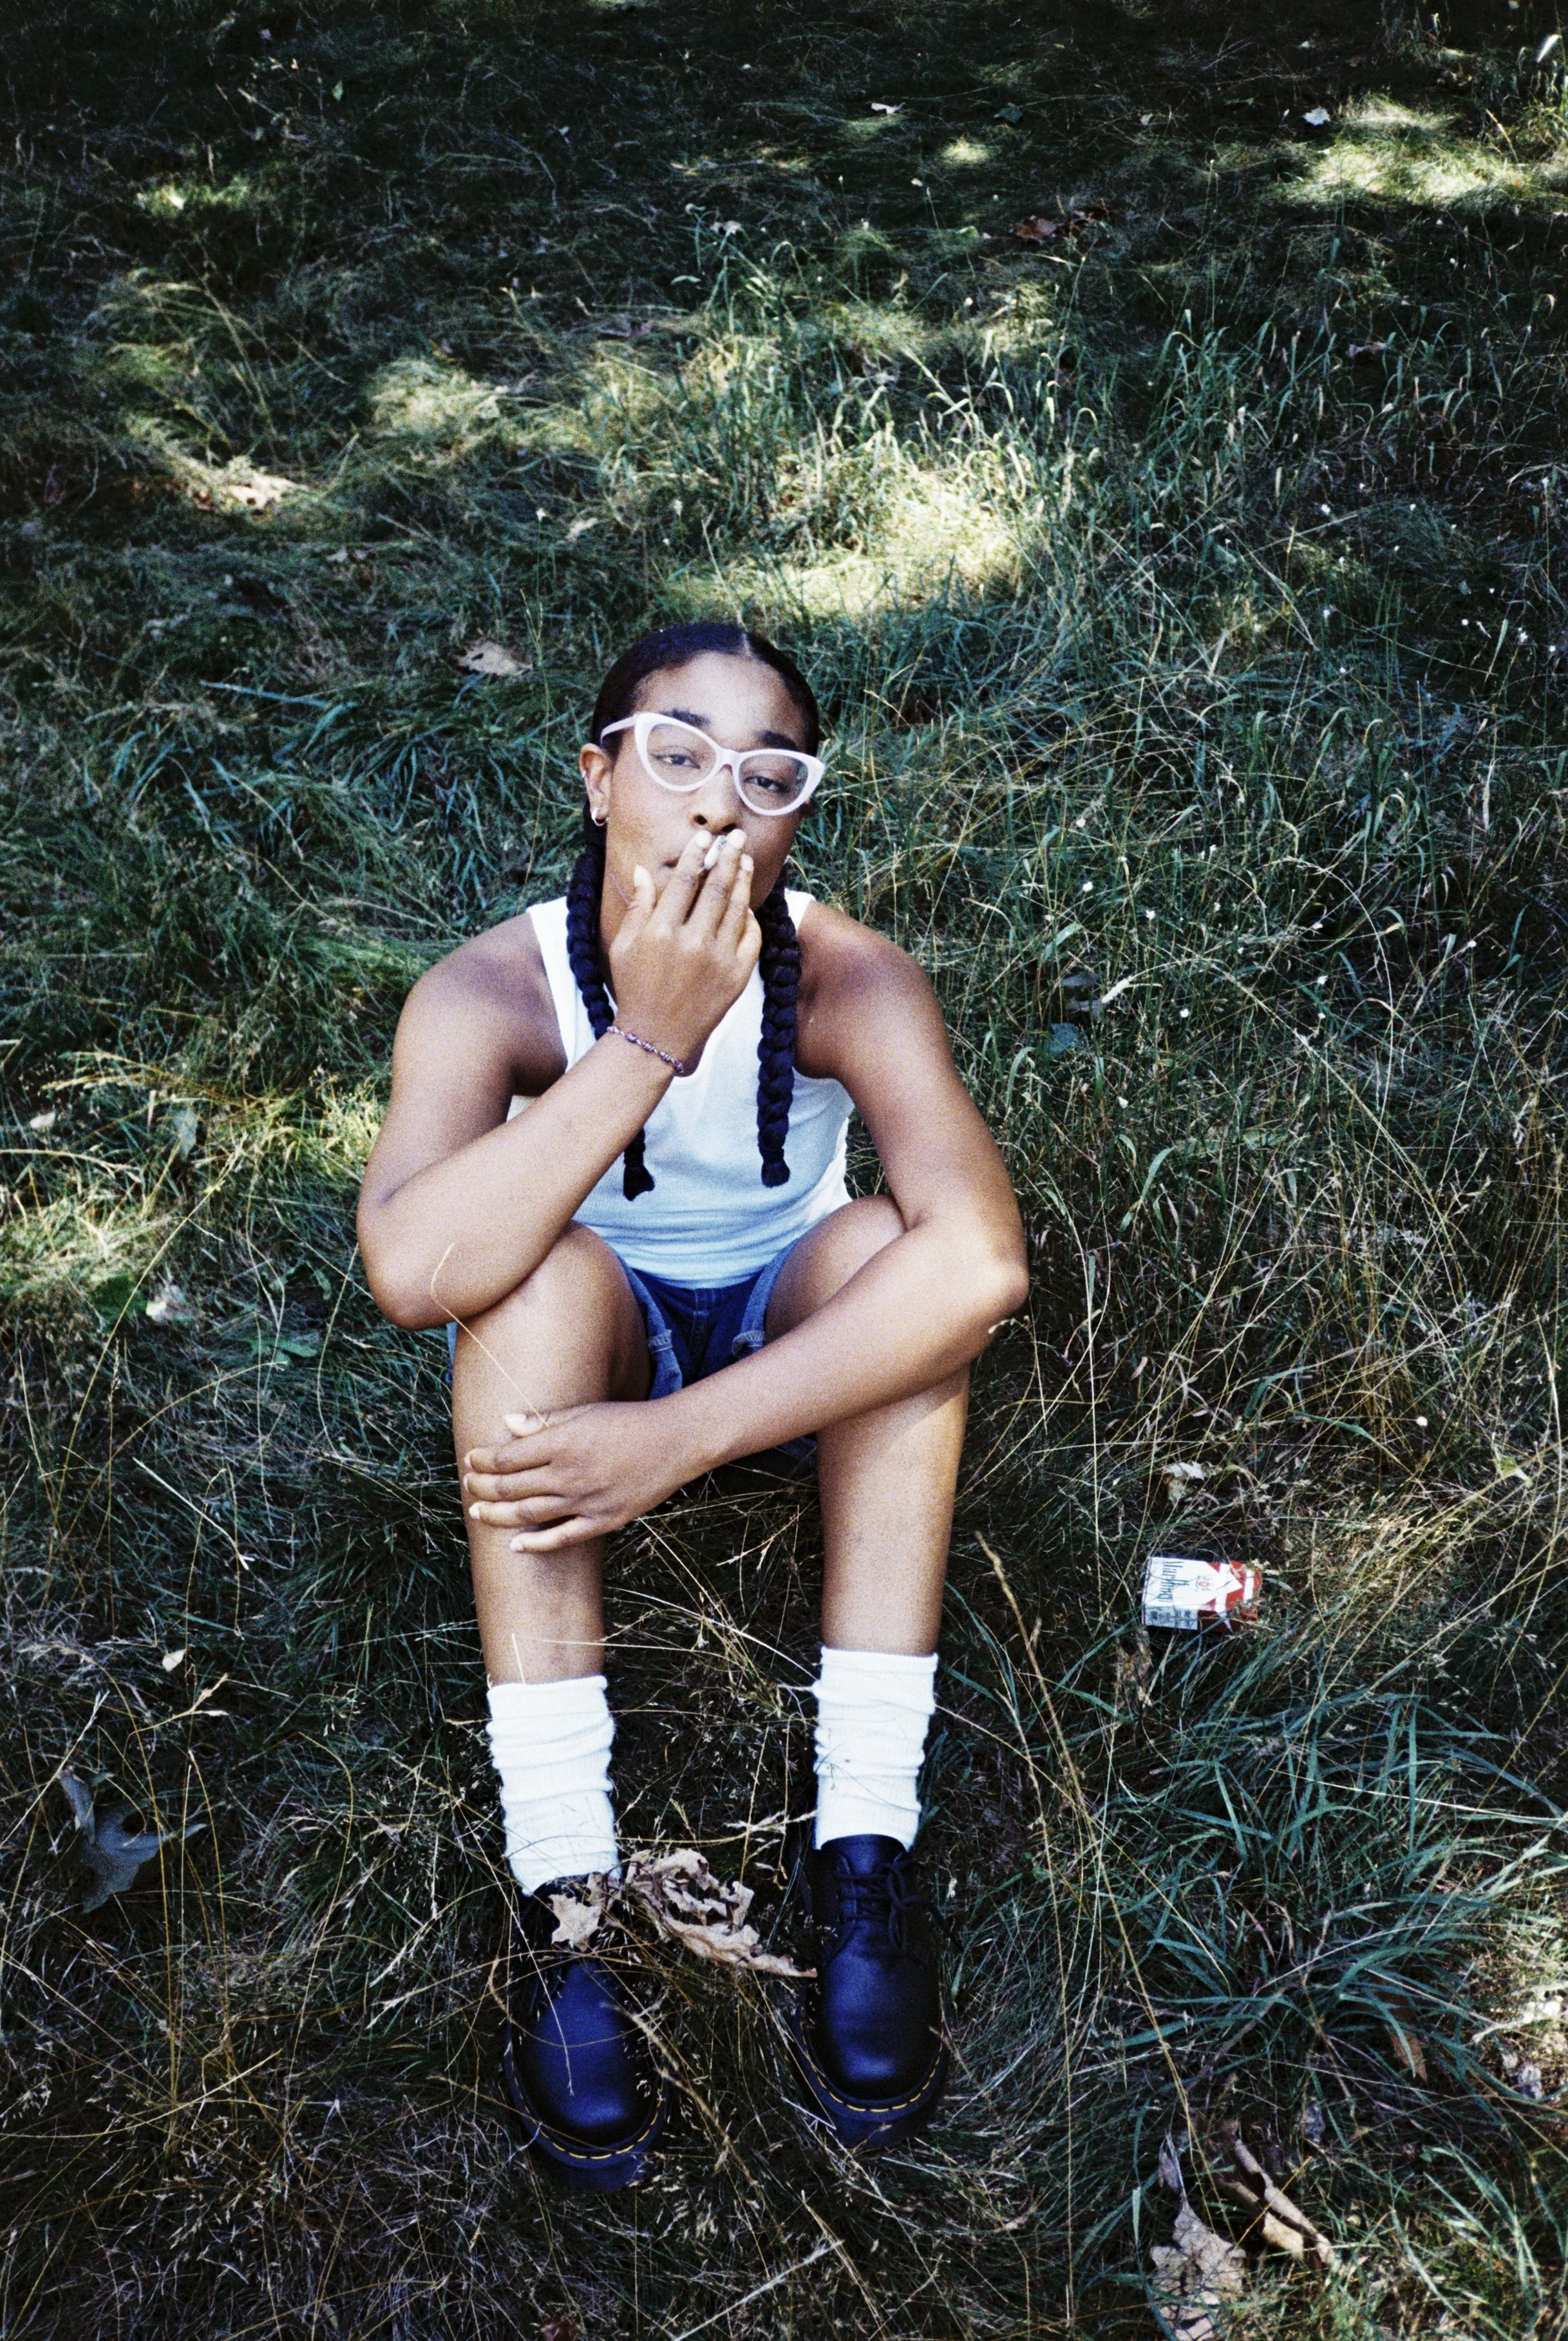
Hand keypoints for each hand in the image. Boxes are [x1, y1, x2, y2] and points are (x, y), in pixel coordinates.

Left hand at [461, 1401, 691, 1550]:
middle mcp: (569, 1474)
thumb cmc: (628, 1420)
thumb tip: (507, 1424)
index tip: (471, 1459)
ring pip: (527, 1515)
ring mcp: (585, 1500)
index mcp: (562, 1442)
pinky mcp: (603, 1520)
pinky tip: (515, 1545)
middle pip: (510, 1488)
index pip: (507, 1457)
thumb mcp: (585, 1412)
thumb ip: (544, 1421)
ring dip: (496, 1515)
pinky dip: (535, 1545)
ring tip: (477, 1512)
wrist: (674, 1442)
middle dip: (481, 1488)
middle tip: (467, 1486)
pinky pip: (562, 1539)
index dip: (483, 1460)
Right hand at [608, 828, 760, 1067]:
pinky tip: (748, 904)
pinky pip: (751, 937)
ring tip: (747, 860)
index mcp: (661, 931)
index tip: (705, 837)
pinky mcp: (736, 976)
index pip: (685, 880)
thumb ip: (638, 906)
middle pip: (717, 887)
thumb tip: (645, 870)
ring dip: (744, 880)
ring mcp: (718, 959)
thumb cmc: (634, 989)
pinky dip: (751, 918)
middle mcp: (692, 942)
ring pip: (738, 908)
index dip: (697, 854)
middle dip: (729, 856)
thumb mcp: (624, 946)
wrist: (655, 1037)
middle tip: (737, 837)